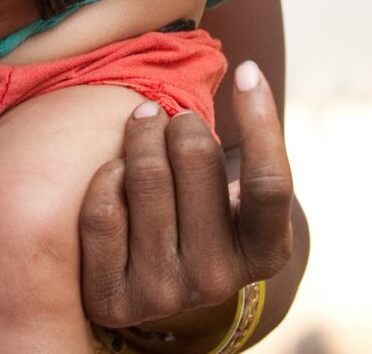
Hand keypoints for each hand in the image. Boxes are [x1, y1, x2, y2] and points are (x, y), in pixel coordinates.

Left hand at [80, 59, 292, 331]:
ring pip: (146, 175)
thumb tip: (247, 71)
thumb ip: (251, 143)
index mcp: (264, 254)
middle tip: (173, 118)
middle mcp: (218, 282)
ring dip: (141, 134)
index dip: (259, 119)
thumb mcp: (238, 188)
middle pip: (198, 156)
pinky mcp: (114, 300)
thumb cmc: (204, 208)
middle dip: (181, 120)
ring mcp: (165, 295)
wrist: (156, 274)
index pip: (268, 182)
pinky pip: (103, 207)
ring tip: (144, 129)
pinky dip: (105, 175)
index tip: (245, 70)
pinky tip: (115, 175)